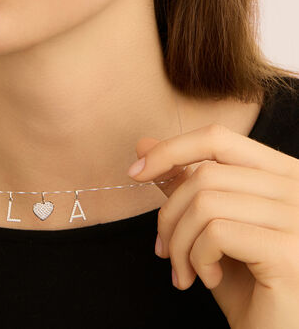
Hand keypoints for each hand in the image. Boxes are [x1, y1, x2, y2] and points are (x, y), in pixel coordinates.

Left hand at [127, 123, 298, 328]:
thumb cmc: (244, 280)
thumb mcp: (208, 223)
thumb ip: (182, 180)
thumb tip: (144, 144)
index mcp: (280, 173)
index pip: (218, 138)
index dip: (170, 149)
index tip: (136, 172)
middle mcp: (297, 187)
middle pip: (205, 174)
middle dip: (170, 214)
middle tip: (163, 250)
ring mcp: (298, 217)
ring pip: (205, 202)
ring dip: (179, 242)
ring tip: (183, 270)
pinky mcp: (290, 250)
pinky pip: (216, 232)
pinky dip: (197, 257)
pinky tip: (207, 279)